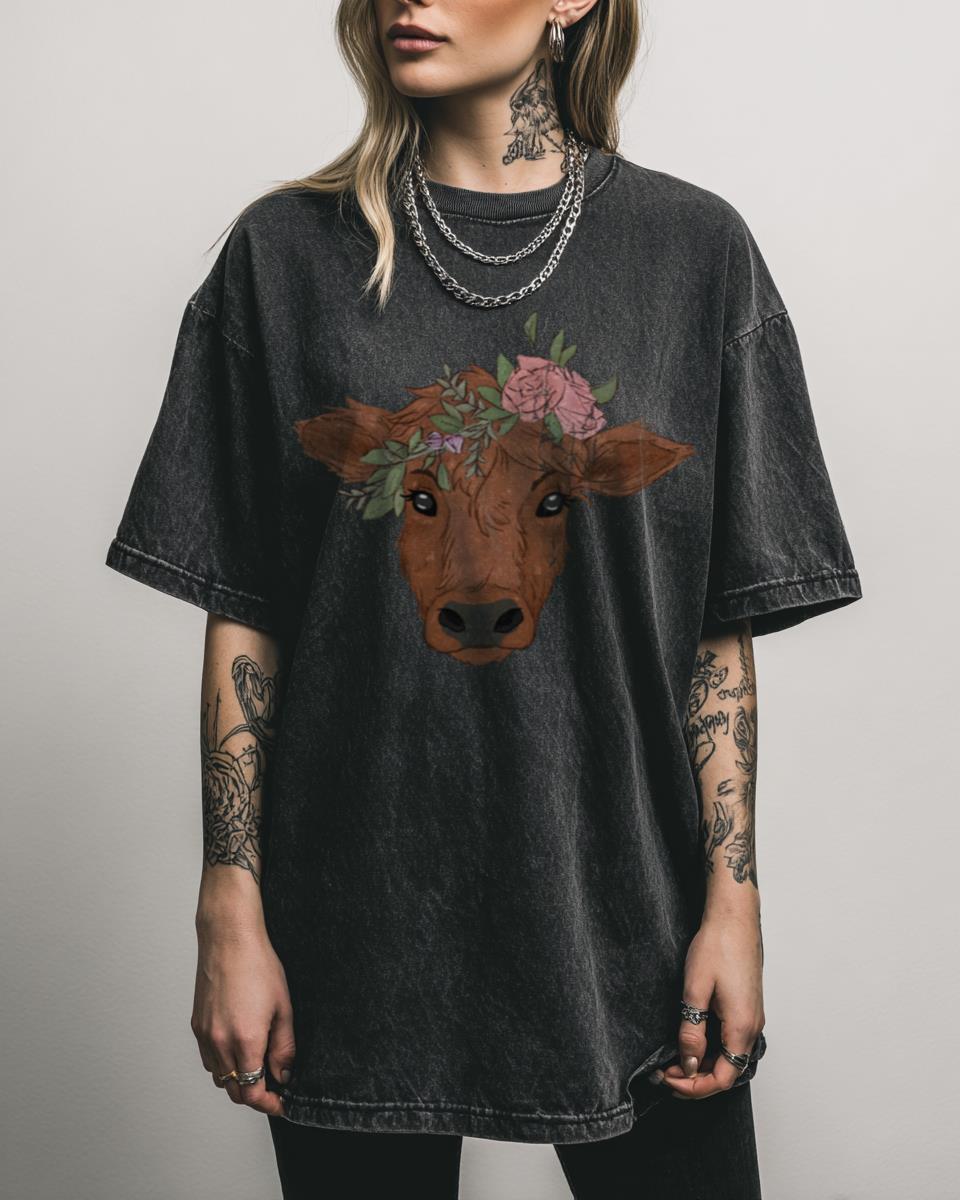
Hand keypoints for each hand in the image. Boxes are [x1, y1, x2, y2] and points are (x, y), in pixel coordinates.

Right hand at [191, 918, 295, 1116]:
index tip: (281, 1103)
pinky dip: (223, 1065)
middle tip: (274, 1088)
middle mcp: (220, 1043)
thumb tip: (284, 1074)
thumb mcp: (283, 1007)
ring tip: (258, 1066)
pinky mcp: (196, 1026)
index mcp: (245, 1040)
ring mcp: (205, 1035)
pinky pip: (208, 1059)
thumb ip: (284, 1047)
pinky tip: (238, 1050)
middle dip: (255, 1095)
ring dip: (238, 1081)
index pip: (252, 1092)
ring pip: (219, 1077)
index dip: (268, 1104)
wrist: (229, 939)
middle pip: (234, 1091)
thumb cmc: (258, 966)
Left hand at [658, 909, 764, 1099]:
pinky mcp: (747, 1008)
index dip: (694, 1087)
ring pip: (729, 1057)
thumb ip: (692, 1031)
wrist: (734, 918)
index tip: (668, 1079)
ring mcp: (752, 1017)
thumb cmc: (717, 946)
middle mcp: (753, 1027)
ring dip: (703, 1064)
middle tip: (664, 1072)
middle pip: (727, 1072)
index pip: (722, 1078)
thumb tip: (689, 1064)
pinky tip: (691, 1041)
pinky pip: (731, 1040)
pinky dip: (711, 1049)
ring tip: (673, 1059)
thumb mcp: (695, 990)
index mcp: (742, 1027)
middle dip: (695, 1079)